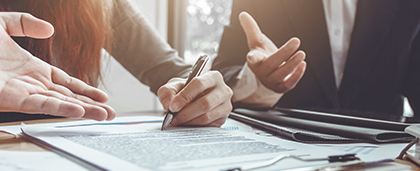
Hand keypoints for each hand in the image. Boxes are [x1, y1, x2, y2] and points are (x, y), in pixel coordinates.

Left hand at [0, 12, 114, 120]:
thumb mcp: (1, 24)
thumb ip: (25, 23)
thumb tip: (50, 29)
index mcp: (31, 69)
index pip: (66, 82)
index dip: (85, 89)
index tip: (102, 97)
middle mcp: (31, 83)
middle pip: (69, 97)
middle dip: (92, 106)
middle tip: (111, 114)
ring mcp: (23, 92)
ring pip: (60, 104)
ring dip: (83, 111)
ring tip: (104, 116)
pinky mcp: (12, 100)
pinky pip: (42, 105)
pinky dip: (61, 108)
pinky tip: (79, 111)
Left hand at [157, 71, 232, 126]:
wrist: (195, 98)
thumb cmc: (187, 89)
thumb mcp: (175, 85)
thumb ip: (168, 91)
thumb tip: (168, 105)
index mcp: (213, 77)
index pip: (199, 84)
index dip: (184, 96)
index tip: (172, 107)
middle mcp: (223, 90)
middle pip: (205, 103)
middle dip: (185, 113)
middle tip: (172, 118)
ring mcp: (225, 106)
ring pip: (206, 116)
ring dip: (188, 121)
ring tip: (176, 121)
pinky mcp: (223, 119)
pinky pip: (208, 126)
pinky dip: (194, 126)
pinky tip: (185, 124)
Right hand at [239, 12, 305, 92]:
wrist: (267, 74)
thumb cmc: (262, 55)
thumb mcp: (257, 42)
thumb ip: (251, 29)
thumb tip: (243, 14)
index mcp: (254, 61)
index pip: (253, 59)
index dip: (252, 58)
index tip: (251, 56)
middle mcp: (261, 72)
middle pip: (271, 64)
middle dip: (284, 53)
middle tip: (296, 40)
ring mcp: (270, 81)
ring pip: (281, 75)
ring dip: (292, 64)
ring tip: (302, 54)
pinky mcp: (280, 87)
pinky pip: (288, 84)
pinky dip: (296, 75)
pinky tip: (303, 64)